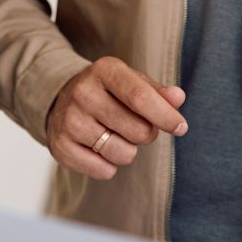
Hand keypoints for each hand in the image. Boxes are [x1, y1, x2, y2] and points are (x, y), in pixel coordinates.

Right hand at [45, 56, 186, 179]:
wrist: (62, 100)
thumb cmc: (109, 92)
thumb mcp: (132, 82)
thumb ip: (158, 92)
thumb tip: (178, 98)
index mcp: (104, 70)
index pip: (141, 98)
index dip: (166, 116)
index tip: (181, 128)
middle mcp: (83, 93)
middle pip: (138, 131)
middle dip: (146, 134)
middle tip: (133, 126)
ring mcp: (69, 120)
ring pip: (123, 154)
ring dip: (127, 150)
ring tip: (114, 136)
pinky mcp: (60, 146)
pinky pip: (104, 171)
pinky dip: (108, 165)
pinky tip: (97, 147)